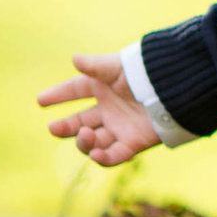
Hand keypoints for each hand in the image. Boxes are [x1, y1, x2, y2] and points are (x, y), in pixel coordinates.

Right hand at [37, 53, 159, 166]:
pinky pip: (114, 156)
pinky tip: (96, 154)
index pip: (75, 91)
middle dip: (65, 127)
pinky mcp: (133, 143)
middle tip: (54, 128)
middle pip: (79, 122)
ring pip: (93, 141)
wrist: (176, 91)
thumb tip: (74, 59)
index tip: (40, 100)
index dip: (58, 95)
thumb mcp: (118, 68)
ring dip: (84, 141)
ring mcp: (120, 127)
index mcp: (103, 87)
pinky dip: (103, 158)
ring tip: (86, 134)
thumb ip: (94, 66)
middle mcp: (109, 109)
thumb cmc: (145, 74)